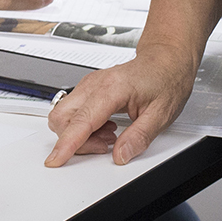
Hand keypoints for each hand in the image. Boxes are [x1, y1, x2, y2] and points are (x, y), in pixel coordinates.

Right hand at [45, 46, 197, 166]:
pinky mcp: (88, 88)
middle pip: (62, 117)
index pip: (80, 122)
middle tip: (102, 147)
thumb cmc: (165, 80)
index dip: (66, 144)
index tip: (56, 159)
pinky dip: (82, 126)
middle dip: (73, 141)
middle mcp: (94, 84)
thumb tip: (121, 156)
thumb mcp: (161, 115)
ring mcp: (88, 84)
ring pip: (64, 115)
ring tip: (108, 136)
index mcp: (111, 89)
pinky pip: (72, 111)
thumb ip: (139, 138)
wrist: (165, 60)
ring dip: (78, 134)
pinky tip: (105, 128)